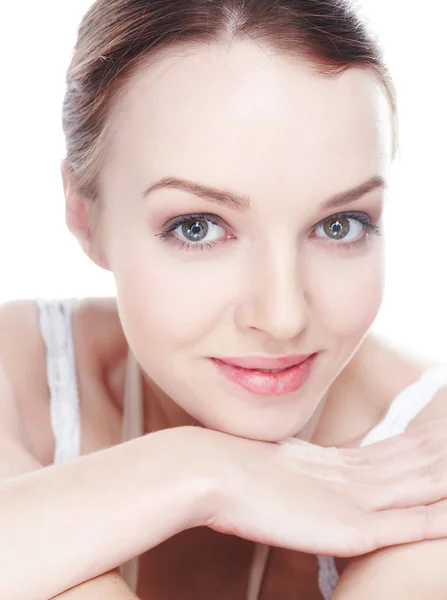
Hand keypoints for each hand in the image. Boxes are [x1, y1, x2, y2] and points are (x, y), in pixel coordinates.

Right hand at [199, 420, 446, 556]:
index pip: (396, 450)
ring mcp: (355, 499)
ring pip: (420, 485)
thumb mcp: (275, 468)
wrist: (213, 471)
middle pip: (416, 460)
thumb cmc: (234, 471)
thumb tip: (300, 479)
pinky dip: (434, 520)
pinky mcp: (351, 527)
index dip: (426, 443)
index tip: (444, 432)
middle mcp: (354, 475)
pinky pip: (407, 524)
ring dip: (446, 476)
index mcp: (337, 462)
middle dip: (444, 451)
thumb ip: (298, 474)